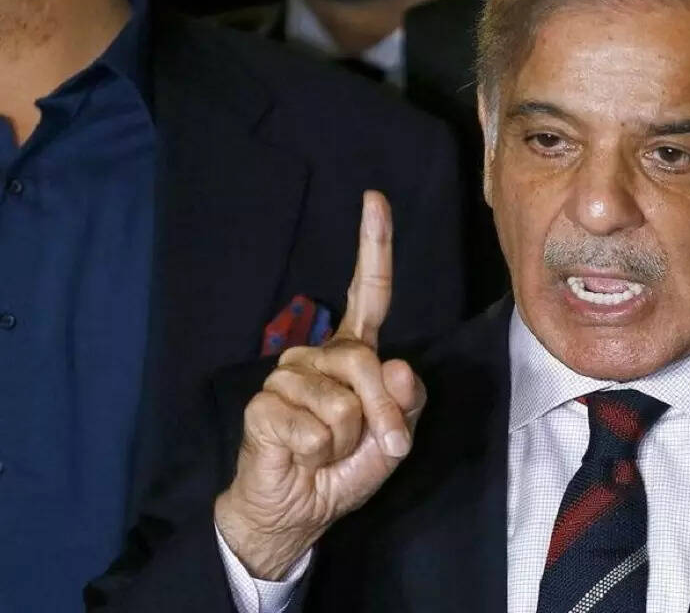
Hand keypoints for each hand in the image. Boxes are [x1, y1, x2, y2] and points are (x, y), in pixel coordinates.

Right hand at [215, 191, 426, 578]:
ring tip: (328, 451)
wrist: (297, 510)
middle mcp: (318, 355)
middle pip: (365, 361)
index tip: (375, 201)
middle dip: (382, 413)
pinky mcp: (263, 406)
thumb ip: (406, 403)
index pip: (368, 293)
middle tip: (379, 446)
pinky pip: (313, 428)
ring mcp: (286, 377)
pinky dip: (318, 453)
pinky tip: (301, 455)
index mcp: (353, 353)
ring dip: (347, 440)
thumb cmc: (345, 468)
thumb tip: (400, 367)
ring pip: (341, 402)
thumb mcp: (393, 438)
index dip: (373, 247)